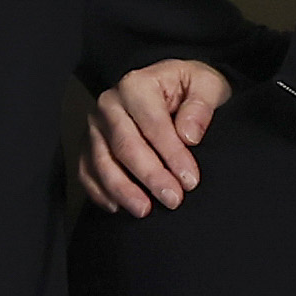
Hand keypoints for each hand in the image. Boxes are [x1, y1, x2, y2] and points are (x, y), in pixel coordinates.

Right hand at [78, 60, 230, 216]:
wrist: (168, 90)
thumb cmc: (187, 89)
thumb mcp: (208, 85)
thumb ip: (202, 105)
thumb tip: (188, 135)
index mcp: (136, 85)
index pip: (153, 124)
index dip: (171, 154)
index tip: (190, 180)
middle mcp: (110, 104)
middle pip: (126, 146)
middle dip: (150, 177)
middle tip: (173, 199)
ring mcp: (95, 127)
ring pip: (103, 163)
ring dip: (123, 191)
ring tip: (145, 210)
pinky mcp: (88, 146)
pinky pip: (87, 173)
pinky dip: (101, 193)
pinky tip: (119, 207)